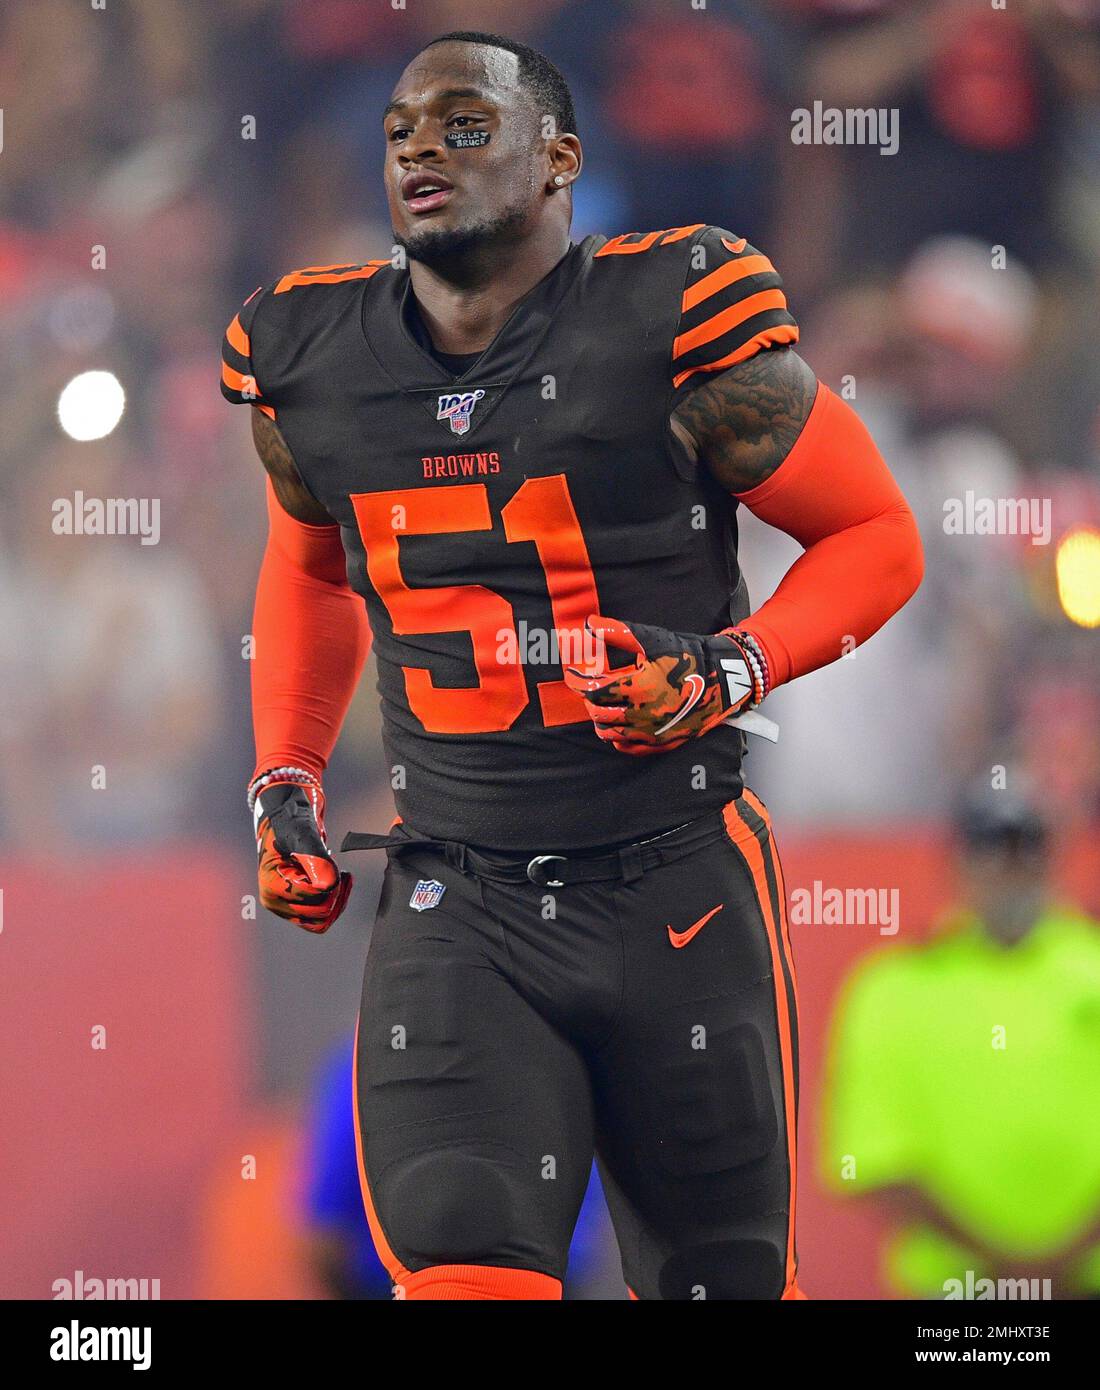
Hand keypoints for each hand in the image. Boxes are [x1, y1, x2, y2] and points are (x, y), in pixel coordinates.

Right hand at [252, 777, 351, 931]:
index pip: (312, 897)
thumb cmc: (291, 823)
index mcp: (271, 885)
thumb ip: (316, 859)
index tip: (336, 867)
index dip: (330, 883)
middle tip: (341, 871)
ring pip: (321, 920)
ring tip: (343, 878)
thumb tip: (328, 885)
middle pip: (319, 912)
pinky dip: (335, 903)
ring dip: (337, 900)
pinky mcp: (296, 907)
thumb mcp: (304, 836)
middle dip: (336, 892)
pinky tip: (340, 883)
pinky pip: (321, 918)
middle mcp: (275, 901)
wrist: (286, 820)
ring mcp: (285, 906)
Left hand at [563, 614, 765, 755]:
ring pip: (609, 733)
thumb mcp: (652, 639)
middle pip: (598, 713)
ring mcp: (651, 732)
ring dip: (601, 718)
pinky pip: (628, 747)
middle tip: (592, 685)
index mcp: (637, 688)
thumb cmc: (687, 656)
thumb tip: (589, 624)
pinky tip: (619, 723)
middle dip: (589, 698)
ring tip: (604, 703)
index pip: (592, 690)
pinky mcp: (661, 742)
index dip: (578, 680)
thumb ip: (617, 632)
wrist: (723, 677)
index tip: (574, 673)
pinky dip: (617, 736)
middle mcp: (642, 715)